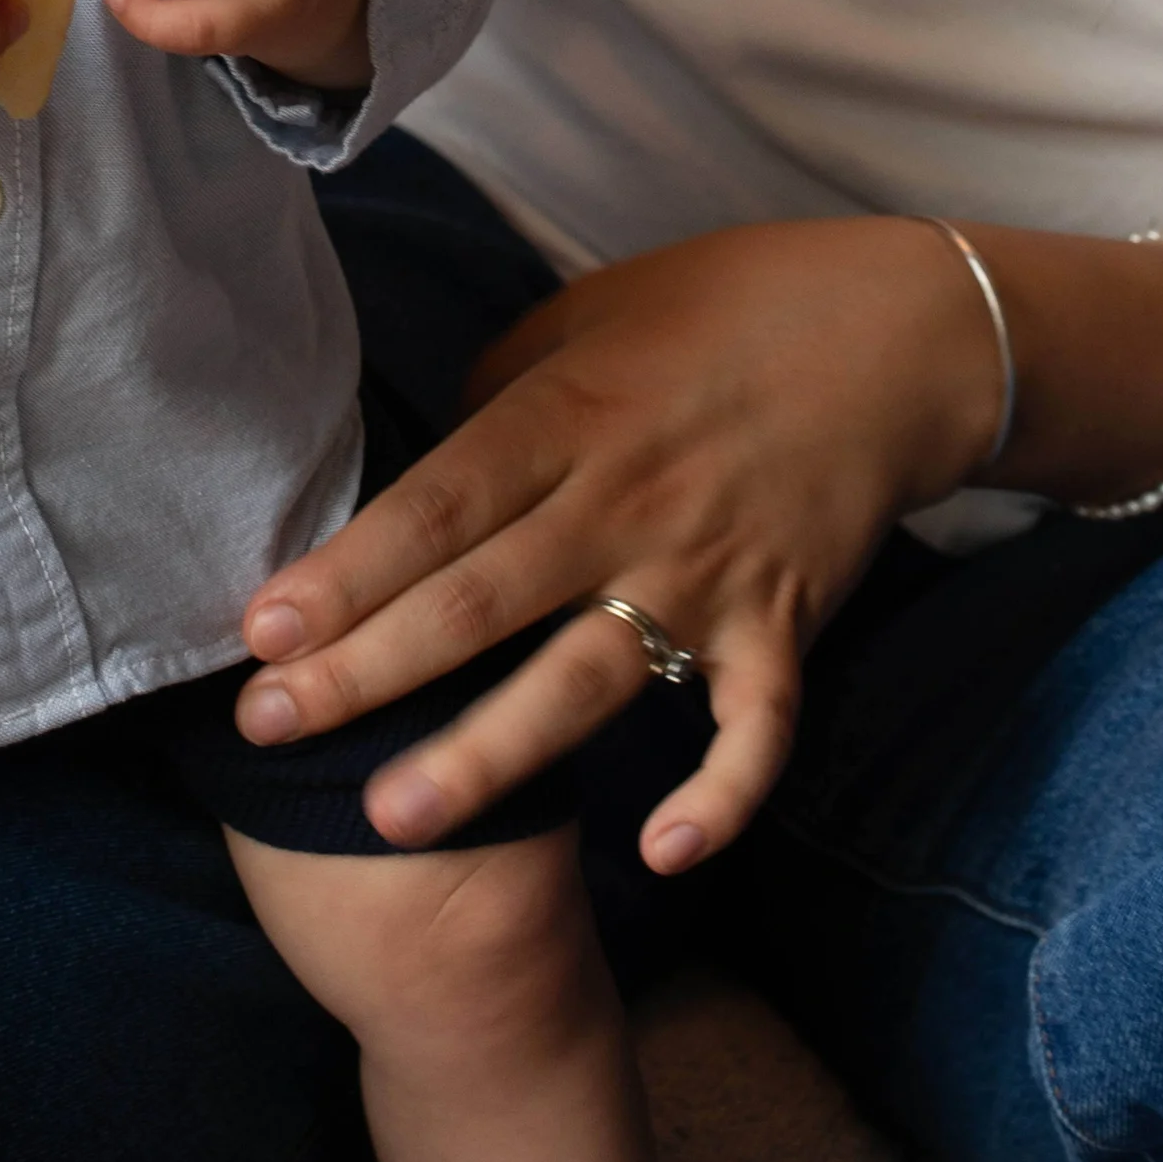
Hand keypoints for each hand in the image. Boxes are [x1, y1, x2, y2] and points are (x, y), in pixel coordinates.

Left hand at [231, 218, 1001, 872]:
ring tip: (394, 818)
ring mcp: (710, 573)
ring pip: (585, 679)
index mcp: (568, 418)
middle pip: (479, 601)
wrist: (903, 331)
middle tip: (268, 730)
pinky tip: (662, 855)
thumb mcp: (589, 312)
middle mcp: (628, 503)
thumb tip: (424, 463)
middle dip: (366, 672)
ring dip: (489, 754)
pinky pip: (756, 729)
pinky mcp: (787, 624)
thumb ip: (502, 390)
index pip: (436, 506)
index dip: (347, 570)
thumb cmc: (726, 307)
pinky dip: (720, 795)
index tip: (259, 631)